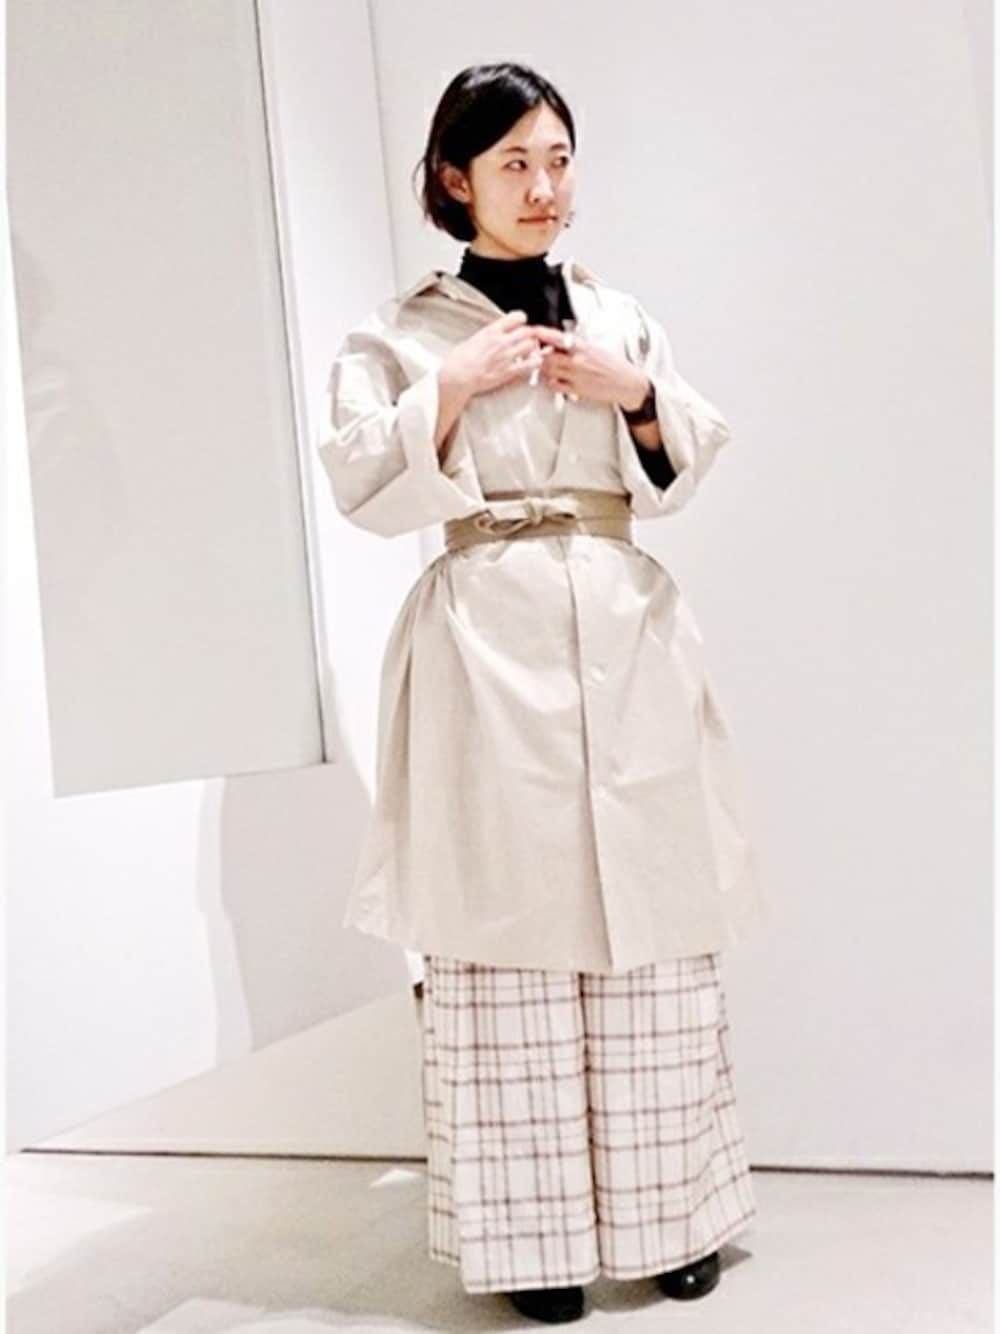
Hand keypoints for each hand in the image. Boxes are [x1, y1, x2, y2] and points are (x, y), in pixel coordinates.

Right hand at [441, 310, 543, 397]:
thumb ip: (486, 336)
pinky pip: (529, 364)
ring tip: (530, 351)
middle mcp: (501, 341)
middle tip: (527, 339)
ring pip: (531, 345)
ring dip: (532, 347)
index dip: (521, 319)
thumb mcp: (472, 340)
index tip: (521, 323)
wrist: (457, 377)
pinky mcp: (509, 371)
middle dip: (529, 334)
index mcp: (491, 331)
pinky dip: (534, 362)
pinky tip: (533, 362)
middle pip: (527, 331)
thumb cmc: (458, 360)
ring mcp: (506, 356)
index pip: (516, 317)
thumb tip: (490, 336)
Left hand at [529, 325, 648, 408]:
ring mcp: (576, 375)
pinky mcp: (577, 389)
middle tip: (533, 353)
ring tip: (544, 366)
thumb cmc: (613, 366)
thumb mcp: (596, 348)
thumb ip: (578, 345)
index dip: (541, 334)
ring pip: (548, 371)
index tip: (532, 331)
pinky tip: (552, 379)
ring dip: (542, 368)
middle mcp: (577, 360)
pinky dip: (549, 382)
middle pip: (547, 355)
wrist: (627, 383)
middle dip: (537, 354)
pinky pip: (555, 386)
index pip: (556, 337)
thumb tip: (561, 340)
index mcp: (583, 346)